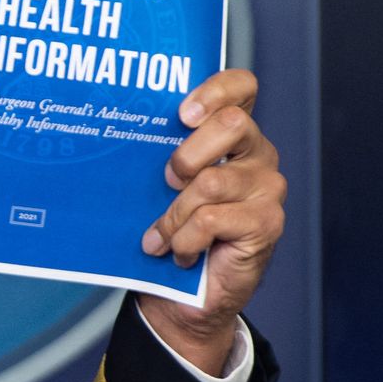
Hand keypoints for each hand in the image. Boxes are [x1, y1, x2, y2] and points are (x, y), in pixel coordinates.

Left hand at [137, 69, 286, 373]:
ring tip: (159, 236)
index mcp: (232, 135)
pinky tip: (178, 252)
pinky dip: (183, 239)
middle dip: (186, 153)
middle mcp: (257, 154)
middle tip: (165, 181)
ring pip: (211, 181)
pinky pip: (212, 219)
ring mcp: (267, 189)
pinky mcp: (267, 223)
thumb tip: (114, 130)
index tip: (182, 112)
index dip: (216, 89)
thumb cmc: (169, 229)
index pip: (242, 87)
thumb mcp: (157, 185)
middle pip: (232, 123)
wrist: (181, 294)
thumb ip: (158, 154)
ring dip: (173, 214)